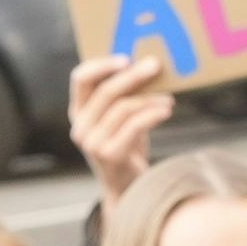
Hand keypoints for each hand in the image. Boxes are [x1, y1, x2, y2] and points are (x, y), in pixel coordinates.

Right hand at [68, 56, 174, 206]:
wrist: (126, 187)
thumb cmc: (126, 145)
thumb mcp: (118, 119)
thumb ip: (121, 96)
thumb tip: (146, 64)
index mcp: (78, 112)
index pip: (80, 78)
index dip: (102, 64)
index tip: (126, 58)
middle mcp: (80, 127)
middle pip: (106, 91)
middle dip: (133, 75)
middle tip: (155, 65)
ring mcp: (92, 143)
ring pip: (123, 107)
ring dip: (150, 98)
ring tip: (168, 98)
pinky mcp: (109, 155)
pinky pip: (135, 125)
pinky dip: (153, 113)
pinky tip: (167, 110)